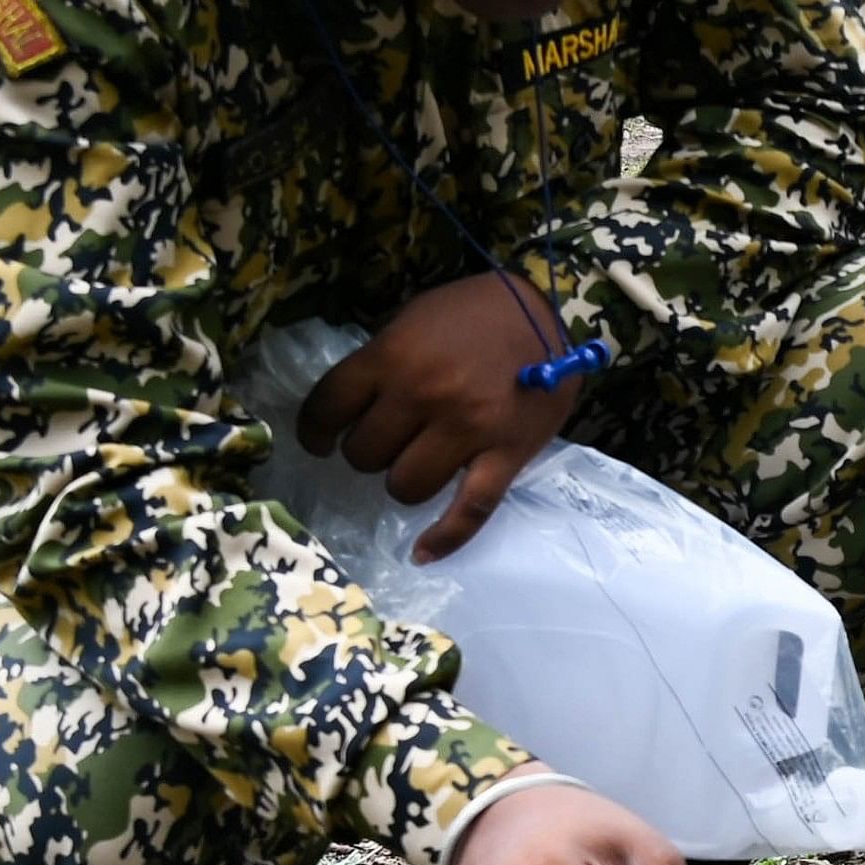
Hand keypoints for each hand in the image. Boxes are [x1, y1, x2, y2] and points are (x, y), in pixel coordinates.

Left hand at [294, 273, 579, 562]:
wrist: (549, 311)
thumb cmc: (473, 311)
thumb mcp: (413, 318)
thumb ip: (381, 362)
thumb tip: (351, 409)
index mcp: (393, 356)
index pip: (328, 408)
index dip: (315, 430)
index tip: (319, 439)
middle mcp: (424, 395)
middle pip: (365, 454)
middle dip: (368, 451)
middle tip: (386, 440)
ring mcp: (467, 430)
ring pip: (405, 486)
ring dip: (403, 480)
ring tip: (416, 464)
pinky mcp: (505, 456)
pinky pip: (469, 511)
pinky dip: (445, 538)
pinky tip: (422, 553)